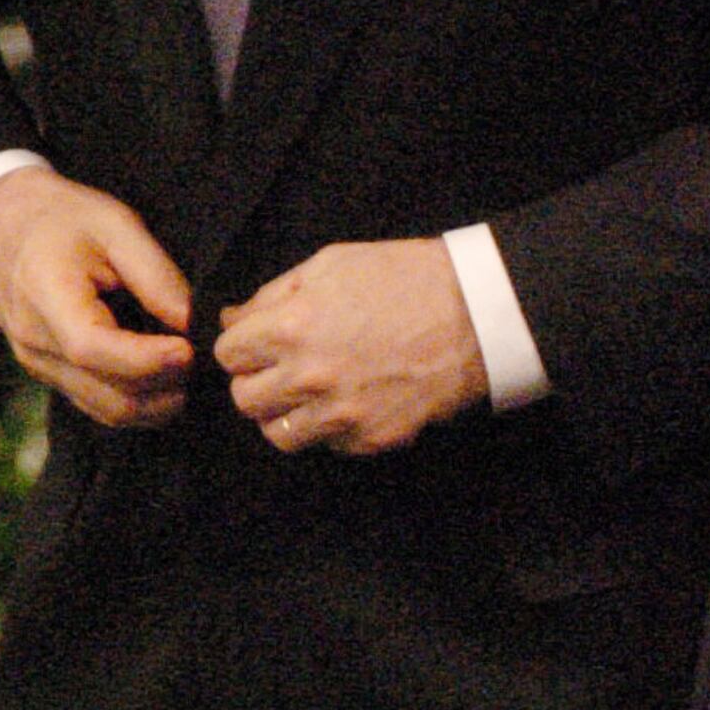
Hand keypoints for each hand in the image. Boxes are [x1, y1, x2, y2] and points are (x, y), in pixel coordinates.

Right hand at [0, 165, 193, 425]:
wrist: (1, 228)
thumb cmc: (63, 220)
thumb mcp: (115, 226)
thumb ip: (156, 276)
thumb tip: (194, 324)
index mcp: (45, 296)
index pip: (92, 346)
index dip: (147, 359)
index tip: (191, 350)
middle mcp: (35, 343)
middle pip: (107, 393)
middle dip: (166, 386)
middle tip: (207, 361)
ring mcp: (40, 366)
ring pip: (108, 410)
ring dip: (159, 402)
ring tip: (194, 371)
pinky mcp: (51, 376)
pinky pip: (99, 406)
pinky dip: (141, 403)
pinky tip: (169, 379)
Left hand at [213, 237, 489, 454]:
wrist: (480, 313)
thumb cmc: (407, 278)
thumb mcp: (334, 264)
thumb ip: (275, 294)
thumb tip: (234, 319)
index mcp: (291, 327)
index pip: (228, 355)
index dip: (245, 346)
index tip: (263, 343)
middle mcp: (308, 377)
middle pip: (245, 400)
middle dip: (260, 382)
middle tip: (286, 369)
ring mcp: (341, 413)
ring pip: (278, 434)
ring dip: (289, 414)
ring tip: (314, 394)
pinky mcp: (372, 437)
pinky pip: (328, 446)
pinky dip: (334, 429)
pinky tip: (355, 402)